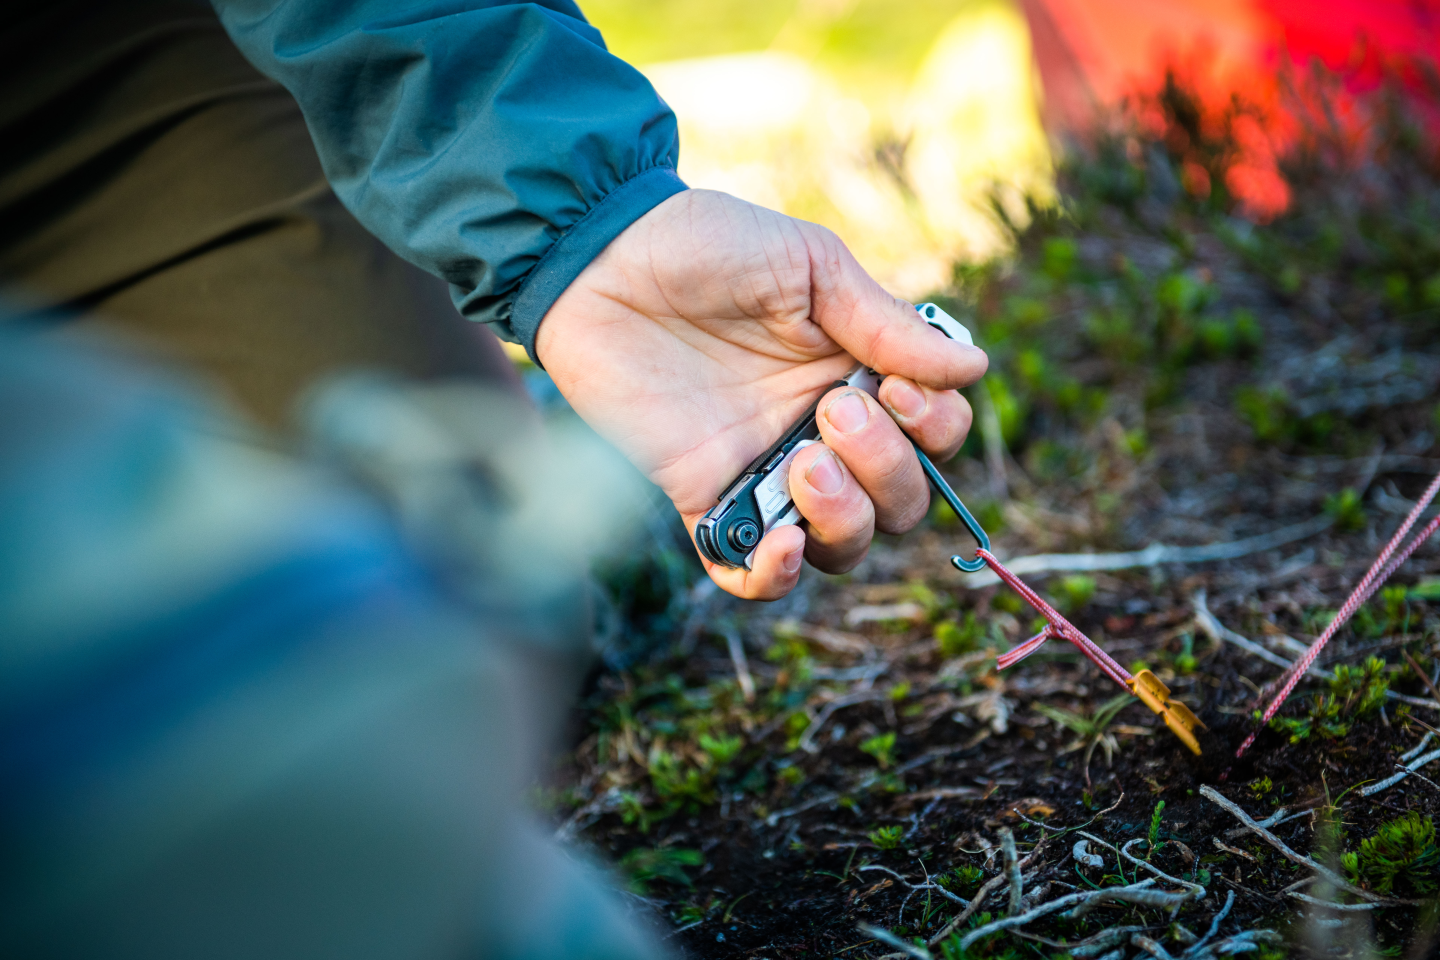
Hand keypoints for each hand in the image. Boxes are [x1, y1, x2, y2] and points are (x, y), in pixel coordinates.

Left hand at [536, 190, 987, 599]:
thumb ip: (886, 324)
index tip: (897, 387)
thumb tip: (975, 370)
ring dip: (846, 517)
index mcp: (858, 373)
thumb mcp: (810, 266)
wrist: (601, 259)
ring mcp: (764, 470)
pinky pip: (747, 571)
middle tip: (831, 410)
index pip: (934, 434)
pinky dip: (774, 578)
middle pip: (901, 501)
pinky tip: (783, 546)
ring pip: (843, 544)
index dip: (935, 426)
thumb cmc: (707, 245)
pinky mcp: (703, 496)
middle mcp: (821, 431)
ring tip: (804, 461)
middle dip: (888, 467)